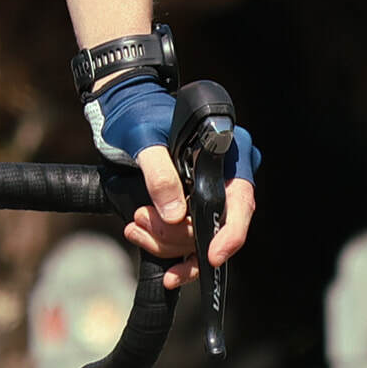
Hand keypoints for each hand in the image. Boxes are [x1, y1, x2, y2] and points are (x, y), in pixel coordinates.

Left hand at [92, 76, 257, 290]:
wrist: (125, 113)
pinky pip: (188, 240)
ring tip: (137, 223)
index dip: (230, 232)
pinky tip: (144, 238)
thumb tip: (174, 214)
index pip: (241, 199)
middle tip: (142, 219)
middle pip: (216, 225)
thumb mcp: (144, 138)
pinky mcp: (194, 207)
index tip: (212, 255)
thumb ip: (159, 173)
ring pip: (198, 237)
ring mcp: (211, 194)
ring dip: (164, 239)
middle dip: (177, 233)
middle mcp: (227, 175)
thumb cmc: (139, 115)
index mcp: (229, 150)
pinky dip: (166, 246)